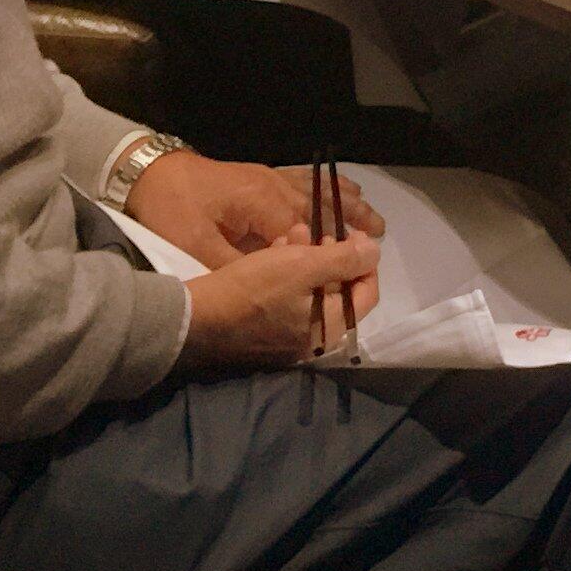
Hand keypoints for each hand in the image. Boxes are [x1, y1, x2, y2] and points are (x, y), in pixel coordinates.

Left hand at [124, 150, 386, 270]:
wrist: (148, 171)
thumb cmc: (171, 210)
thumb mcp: (194, 246)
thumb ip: (235, 266)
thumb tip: (271, 281)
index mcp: (262, 203)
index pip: (306, 229)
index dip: (326, 249)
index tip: (345, 267)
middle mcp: (273, 186)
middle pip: (323, 203)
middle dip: (352, 219)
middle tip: (380, 233)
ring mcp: (268, 177)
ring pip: (318, 188)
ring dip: (346, 201)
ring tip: (371, 214)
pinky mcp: (259, 175)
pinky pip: (304, 179)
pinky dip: (327, 186)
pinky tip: (338, 191)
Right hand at [179, 226, 379, 368]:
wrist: (195, 318)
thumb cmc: (254, 289)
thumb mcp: (303, 265)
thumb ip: (345, 259)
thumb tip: (374, 252)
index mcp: (331, 329)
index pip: (367, 293)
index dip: (365, 261)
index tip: (352, 236)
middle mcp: (315, 340)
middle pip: (338, 291)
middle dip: (330, 254)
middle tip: (315, 230)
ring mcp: (289, 339)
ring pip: (312, 291)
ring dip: (307, 258)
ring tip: (292, 233)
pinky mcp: (266, 332)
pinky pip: (289, 300)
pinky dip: (287, 274)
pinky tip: (274, 251)